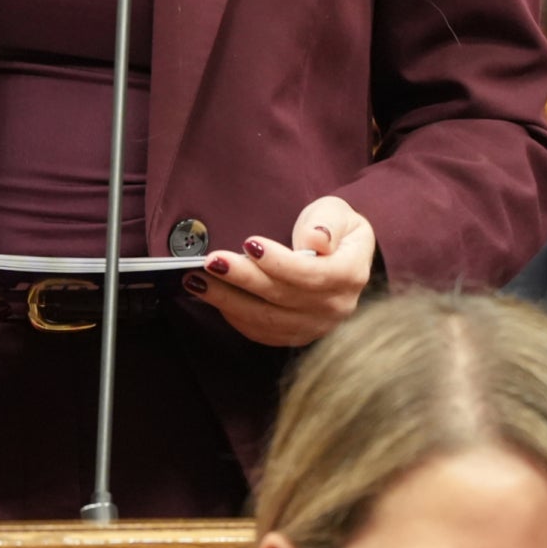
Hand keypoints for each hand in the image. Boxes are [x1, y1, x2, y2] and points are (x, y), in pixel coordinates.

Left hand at [183, 195, 374, 347]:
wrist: (340, 255)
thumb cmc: (333, 228)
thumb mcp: (337, 212)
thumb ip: (327, 223)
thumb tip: (317, 239)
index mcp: (350, 274)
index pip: (311, 273)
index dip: (279, 262)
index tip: (249, 243)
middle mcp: (336, 307)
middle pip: (282, 297)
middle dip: (243, 278)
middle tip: (211, 262)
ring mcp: (315, 326)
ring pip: (266, 319)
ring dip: (228, 300)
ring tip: (196, 280)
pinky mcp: (296, 335)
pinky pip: (261, 332)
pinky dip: (234, 315)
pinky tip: (212, 297)